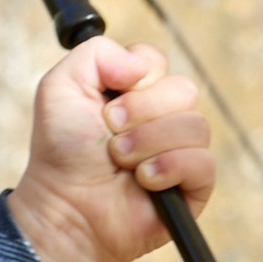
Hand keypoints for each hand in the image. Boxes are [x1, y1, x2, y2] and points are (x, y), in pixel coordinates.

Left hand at [6, 40, 213, 261]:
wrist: (67, 208)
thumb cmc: (62, 154)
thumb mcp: (59, 89)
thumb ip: (95, 53)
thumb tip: (143, 66)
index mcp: (133, 91)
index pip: (155, 61)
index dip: (133, 78)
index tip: (105, 104)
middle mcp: (161, 116)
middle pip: (183, 89)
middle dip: (141, 111)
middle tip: (110, 135)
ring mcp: (181, 149)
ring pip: (195, 125)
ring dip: (149, 142)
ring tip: (120, 162)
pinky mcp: (195, 184)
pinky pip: (203, 162)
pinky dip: (169, 168)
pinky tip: (144, 181)